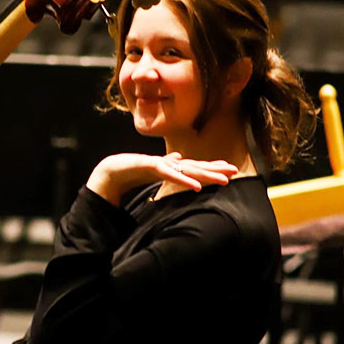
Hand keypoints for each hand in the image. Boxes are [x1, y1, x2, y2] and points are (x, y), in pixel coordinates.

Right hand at [86, 152, 237, 205]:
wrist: (109, 170)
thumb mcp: (153, 170)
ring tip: (223, 180)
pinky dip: (184, 180)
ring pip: (187, 169)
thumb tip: (176, 157)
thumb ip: (166, 166)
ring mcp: (159, 164)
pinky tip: (197, 187)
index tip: (229, 169)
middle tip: (235, 170)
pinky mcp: (149, 167)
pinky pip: (170, 175)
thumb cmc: (131, 171)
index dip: (211, 167)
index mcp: (169, 165)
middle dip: (215, 168)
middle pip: (195, 166)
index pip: (194, 166)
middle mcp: (167, 163)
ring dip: (206, 174)